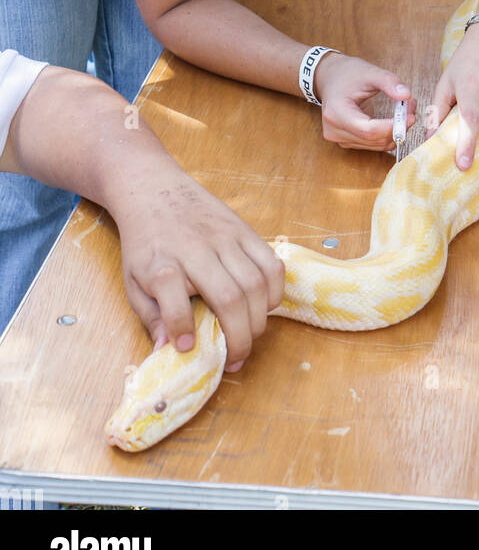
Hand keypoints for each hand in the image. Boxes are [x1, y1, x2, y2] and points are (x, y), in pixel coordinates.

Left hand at [115, 175, 284, 372]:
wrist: (154, 189)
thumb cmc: (145, 243)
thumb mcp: (133, 281)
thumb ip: (152, 317)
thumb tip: (167, 353)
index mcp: (162, 264)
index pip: (173, 299)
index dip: (182, 328)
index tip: (187, 348)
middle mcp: (196, 249)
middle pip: (229, 297)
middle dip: (238, 337)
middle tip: (234, 359)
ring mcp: (225, 237)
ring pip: (256, 283)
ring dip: (258, 320)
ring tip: (249, 337)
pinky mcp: (244, 229)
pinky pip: (272, 264)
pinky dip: (274, 291)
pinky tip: (264, 307)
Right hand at [314, 51, 416, 152]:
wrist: (330, 77)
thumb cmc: (347, 73)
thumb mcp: (369, 72)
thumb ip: (389, 82)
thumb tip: (406, 95)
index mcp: (336, 113)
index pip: (368, 130)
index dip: (392, 126)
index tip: (410, 116)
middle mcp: (335, 130)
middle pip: (373, 139)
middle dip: (398, 127)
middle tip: (411, 108)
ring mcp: (339, 138)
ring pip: (376, 145)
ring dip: (395, 131)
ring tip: (405, 110)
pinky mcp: (347, 141)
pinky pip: (373, 144)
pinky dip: (387, 134)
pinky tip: (395, 119)